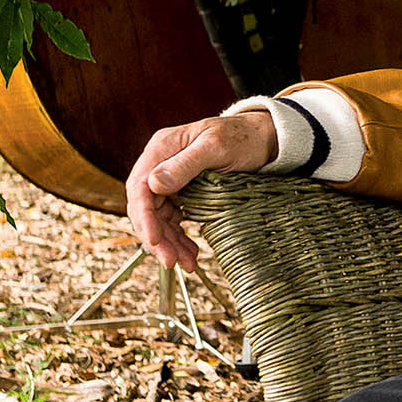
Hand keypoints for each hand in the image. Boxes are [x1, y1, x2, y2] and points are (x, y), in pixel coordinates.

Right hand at [125, 111, 277, 271]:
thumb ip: (185, 164)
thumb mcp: (216, 147)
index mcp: (161, 149)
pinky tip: (189, 252)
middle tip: (172, 261)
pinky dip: (179, 237)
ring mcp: (169, 179)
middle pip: (146, 206)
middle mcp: (160, 164)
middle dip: (157, 237)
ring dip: (169, 242)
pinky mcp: (181, 191)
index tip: (153, 240)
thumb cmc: (241, 137)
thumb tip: (154, 184)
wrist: (262, 137)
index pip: (140, 186)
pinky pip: (172, 219)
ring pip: (159, 217)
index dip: (144, 216)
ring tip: (187, 263)